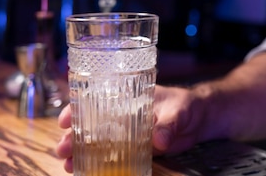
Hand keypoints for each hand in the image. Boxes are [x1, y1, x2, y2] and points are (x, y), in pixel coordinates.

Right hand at [55, 84, 211, 172]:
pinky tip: (87, 172)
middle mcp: (123, 114)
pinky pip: (115, 157)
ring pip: (99, 142)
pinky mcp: (137, 149)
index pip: (96, 99)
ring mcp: (128, 133)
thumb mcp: (178, 110)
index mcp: (128, 97)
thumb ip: (168, 124)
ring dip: (82, 153)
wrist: (203, 119)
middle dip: (73, 136)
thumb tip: (158, 140)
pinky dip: (101, 164)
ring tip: (68, 165)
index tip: (64, 120)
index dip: (77, 108)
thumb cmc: (188, 104)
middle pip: (91, 124)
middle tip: (61, 149)